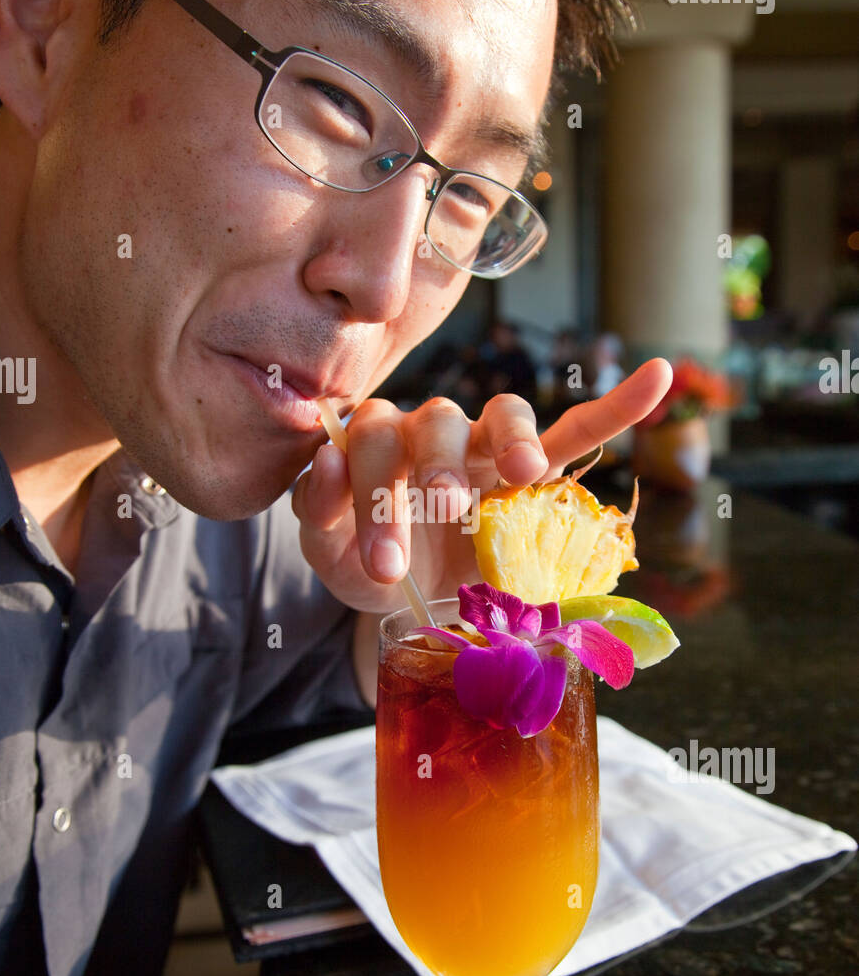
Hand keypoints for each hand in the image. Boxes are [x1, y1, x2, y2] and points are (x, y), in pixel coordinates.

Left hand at [292, 357, 671, 610]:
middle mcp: (433, 431)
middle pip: (438, 421)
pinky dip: (617, 406)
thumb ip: (319, 512)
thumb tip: (328, 459)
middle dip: (440, 466)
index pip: (375, 441)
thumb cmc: (371, 566)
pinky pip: (577, 433)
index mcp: (380, 441)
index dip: (374, 496)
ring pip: (503, 414)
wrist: (412, 601)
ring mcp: (486, 448)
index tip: (385, 566)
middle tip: (444, 510)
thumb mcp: (332, 556)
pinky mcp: (533, 474)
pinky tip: (656, 375)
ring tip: (523, 472)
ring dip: (513, 437)